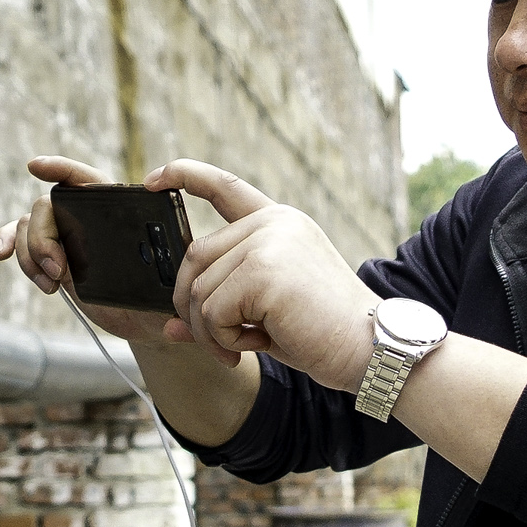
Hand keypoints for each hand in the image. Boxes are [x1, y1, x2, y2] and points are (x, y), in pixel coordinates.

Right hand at [0, 156, 176, 341]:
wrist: (145, 318)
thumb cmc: (165, 295)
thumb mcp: (171, 282)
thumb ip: (164, 273)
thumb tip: (157, 268)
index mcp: (115, 209)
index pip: (84, 178)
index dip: (59, 168)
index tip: (34, 167)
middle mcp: (84, 216)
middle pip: (47, 207)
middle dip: (43, 238)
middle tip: (58, 272)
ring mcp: (64, 235)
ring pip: (28, 226)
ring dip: (30, 254)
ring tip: (51, 286)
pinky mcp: (50, 256)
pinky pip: (20, 241)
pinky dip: (7, 242)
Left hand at [145, 161, 375, 391]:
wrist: (372, 349)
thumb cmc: (323, 332)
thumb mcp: (264, 313)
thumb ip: (220, 307)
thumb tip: (169, 326)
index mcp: (278, 223)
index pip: (224, 188)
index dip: (185, 176)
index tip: (154, 178)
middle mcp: (273, 224)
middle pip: (194, 257)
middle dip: (191, 307)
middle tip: (219, 343)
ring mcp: (268, 243)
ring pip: (198, 290)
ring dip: (210, 331)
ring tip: (242, 347)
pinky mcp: (263, 271)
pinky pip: (212, 312)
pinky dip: (223, 338)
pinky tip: (255, 344)